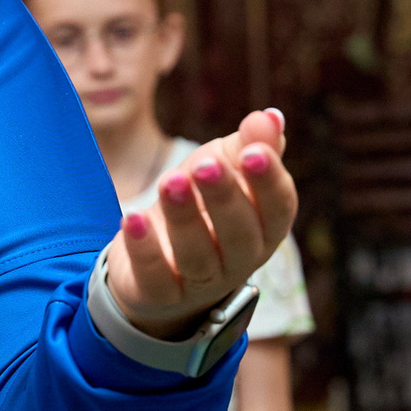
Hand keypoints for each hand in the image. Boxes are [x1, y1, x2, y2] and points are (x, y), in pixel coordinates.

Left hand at [105, 109, 296, 339]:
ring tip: (170, 182)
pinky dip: (144, 248)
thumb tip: (270, 116)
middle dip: (224, 198)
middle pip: (239, 235)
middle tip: (205, 165)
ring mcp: (201, 282)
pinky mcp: (161, 294)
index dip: (268, 181)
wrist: (161, 261)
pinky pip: (155, 277)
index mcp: (265, 227)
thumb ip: (249, 144)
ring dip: (184, 218)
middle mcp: (240, 259)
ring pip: (197, 256)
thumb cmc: (204, 204)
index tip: (254, 151)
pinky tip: (132, 218)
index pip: (278, 207)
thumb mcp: (225, 166)